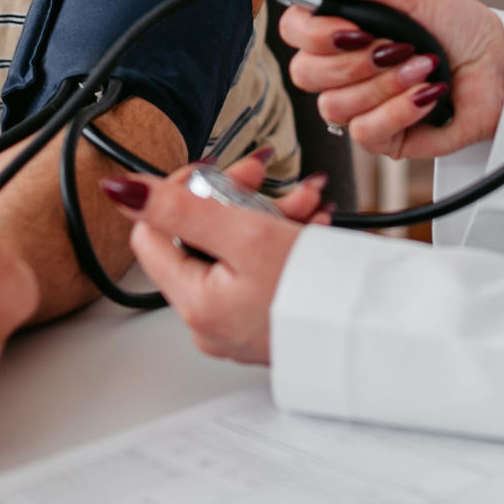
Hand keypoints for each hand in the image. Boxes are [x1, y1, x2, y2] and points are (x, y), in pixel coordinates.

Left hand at [107, 160, 333, 364]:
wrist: (382, 330)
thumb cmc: (321, 295)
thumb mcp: (246, 234)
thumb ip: (180, 209)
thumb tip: (120, 191)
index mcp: (195, 302)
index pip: (154, 231)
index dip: (179, 192)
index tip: (215, 172)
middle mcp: (210, 319)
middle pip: (199, 237)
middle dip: (235, 197)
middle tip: (264, 176)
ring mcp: (239, 321)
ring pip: (235, 249)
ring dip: (267, 213)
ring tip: (305, 199)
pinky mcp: (268, 318)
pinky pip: (261, 269)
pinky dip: (283, 240)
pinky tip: (311, 225)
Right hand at [276, 0, 503, 159]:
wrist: (501, 65)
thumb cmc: (456, 25)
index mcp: (340, 28)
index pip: (292, 33)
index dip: (316, 33)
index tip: (355, 26)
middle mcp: (341, 69)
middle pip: (304, 74)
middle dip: (356, 60)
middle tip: (397, 46)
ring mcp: (359, 106)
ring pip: (334, 105)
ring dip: (385, 83)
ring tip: (424, 66)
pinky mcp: (382, 138)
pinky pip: (365, 131)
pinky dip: (400, 109)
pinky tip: (428, 95)